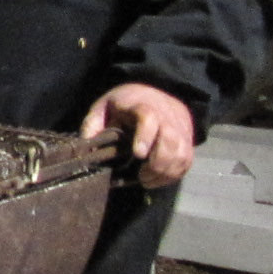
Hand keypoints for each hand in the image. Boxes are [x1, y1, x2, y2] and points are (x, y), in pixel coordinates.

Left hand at [80, 83, 196, 186]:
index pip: (149, 118)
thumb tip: (85, 145)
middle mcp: (166, 119)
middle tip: (141, 175)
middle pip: (170, 141)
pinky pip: (186, 162)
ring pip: (181, 154)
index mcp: (143, 107)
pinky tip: (156, 180)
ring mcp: (179, 132)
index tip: (138, 153)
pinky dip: (173, 175)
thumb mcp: (105, 105)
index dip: (145, 136)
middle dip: (157, 163)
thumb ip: (93, 123)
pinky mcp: (187, 144)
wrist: (160, 93)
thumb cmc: (127, 104)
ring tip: (146, 180)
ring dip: (165, 172)